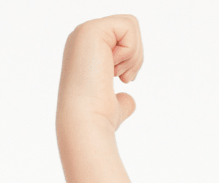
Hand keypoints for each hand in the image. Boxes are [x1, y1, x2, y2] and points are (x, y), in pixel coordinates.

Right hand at [57, 16, 142, 133]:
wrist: (87, 122)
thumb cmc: (98, 118)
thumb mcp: (113, 106)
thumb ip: (121, 100)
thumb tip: (128, 101)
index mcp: (87, 50)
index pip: (124, 38)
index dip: (132, 59)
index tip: (122, 79)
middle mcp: (84, 37)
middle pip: (129, 29)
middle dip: (135, 56)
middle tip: (121, 77)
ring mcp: (86, 31)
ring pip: (130, 25)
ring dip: (132, 54)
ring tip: (115, 74)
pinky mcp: (91, 29)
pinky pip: (128, 26)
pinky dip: (129, 50)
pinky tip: (112, 68)